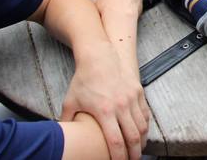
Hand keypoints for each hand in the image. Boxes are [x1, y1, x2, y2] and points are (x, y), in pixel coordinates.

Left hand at [61, 40, 148, 159]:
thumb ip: (66, 121)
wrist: (99, 57)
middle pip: (133, 137)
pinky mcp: (138, 92)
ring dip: (142, 141)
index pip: (115, 142)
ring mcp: (132, 98)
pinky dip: (145, 126)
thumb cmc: (83, 80)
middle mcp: (121, 106)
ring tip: (139, 150)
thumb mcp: (70, 101)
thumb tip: (61, 135)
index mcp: (104, 111)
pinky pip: (145, 114)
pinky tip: (142, 133)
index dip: (119, 157)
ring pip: (143, 126)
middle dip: (134, 154)